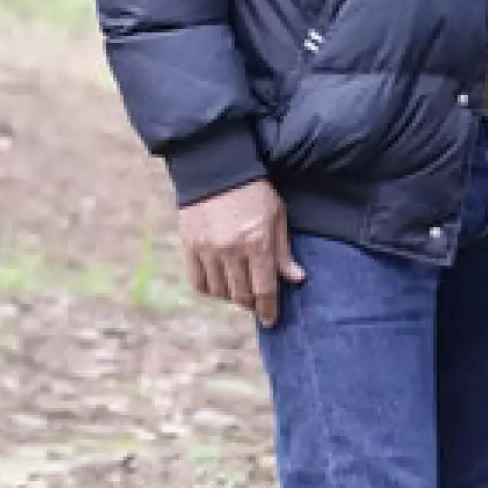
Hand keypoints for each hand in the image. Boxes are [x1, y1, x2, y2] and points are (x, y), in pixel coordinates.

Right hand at [177, 177, 304, 326]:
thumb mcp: (277, 215)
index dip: (269, 310)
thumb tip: (297, 279)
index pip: (264, 289)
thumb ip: (283, 251)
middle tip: (257, 303)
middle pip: (241, 295)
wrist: (216, 166)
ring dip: (232, 297)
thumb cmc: (254, 190)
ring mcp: (208, 249)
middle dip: (252, 304)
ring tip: (240, 291)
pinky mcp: (190, 246)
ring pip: (220, 292)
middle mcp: (231, 250)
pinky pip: (199, 282)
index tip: (271, 321)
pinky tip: (220, 284)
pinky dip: (210, 289)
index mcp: (257, 243)